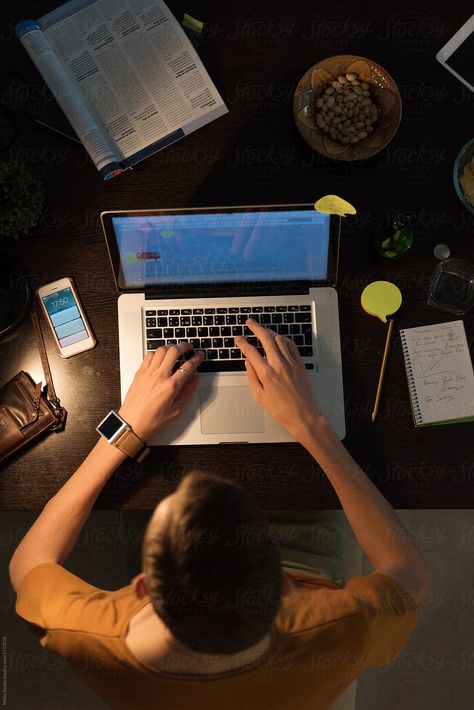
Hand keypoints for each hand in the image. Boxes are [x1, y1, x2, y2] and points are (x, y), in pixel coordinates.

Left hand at [118, 343, 204, 441]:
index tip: (200, 355)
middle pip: (174, 351)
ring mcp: (148, 373)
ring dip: (170, 346)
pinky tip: (160, 356)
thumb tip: (194, 381)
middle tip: (189, 347)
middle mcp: (159, 377)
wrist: (131, 424)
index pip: (188, 366)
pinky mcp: (139, 373)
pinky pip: (148, 355)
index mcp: (171, 387)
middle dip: (184, 346)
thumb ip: (187, 393)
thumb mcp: (176, 411)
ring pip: (161, 350)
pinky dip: (156, 352)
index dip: (197, 358)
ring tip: (175, 348)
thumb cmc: (152, 421)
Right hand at [236, 319, 323, 440]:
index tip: (239, 339)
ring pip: (279, 339)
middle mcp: (279, 365)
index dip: (243, 343)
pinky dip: (284, 339)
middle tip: (249, 322)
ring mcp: (291, 363)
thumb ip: (252, 377)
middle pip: (266, 338)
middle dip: (256, 327)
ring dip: (269, 331)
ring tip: (262, 329)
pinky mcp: (300, 364)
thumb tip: (248, 363)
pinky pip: (292, 345)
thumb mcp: (260, 396)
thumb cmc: (282, 409)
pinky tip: (279, 338)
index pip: (251, 351)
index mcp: (266, 373)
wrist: (303, 415)